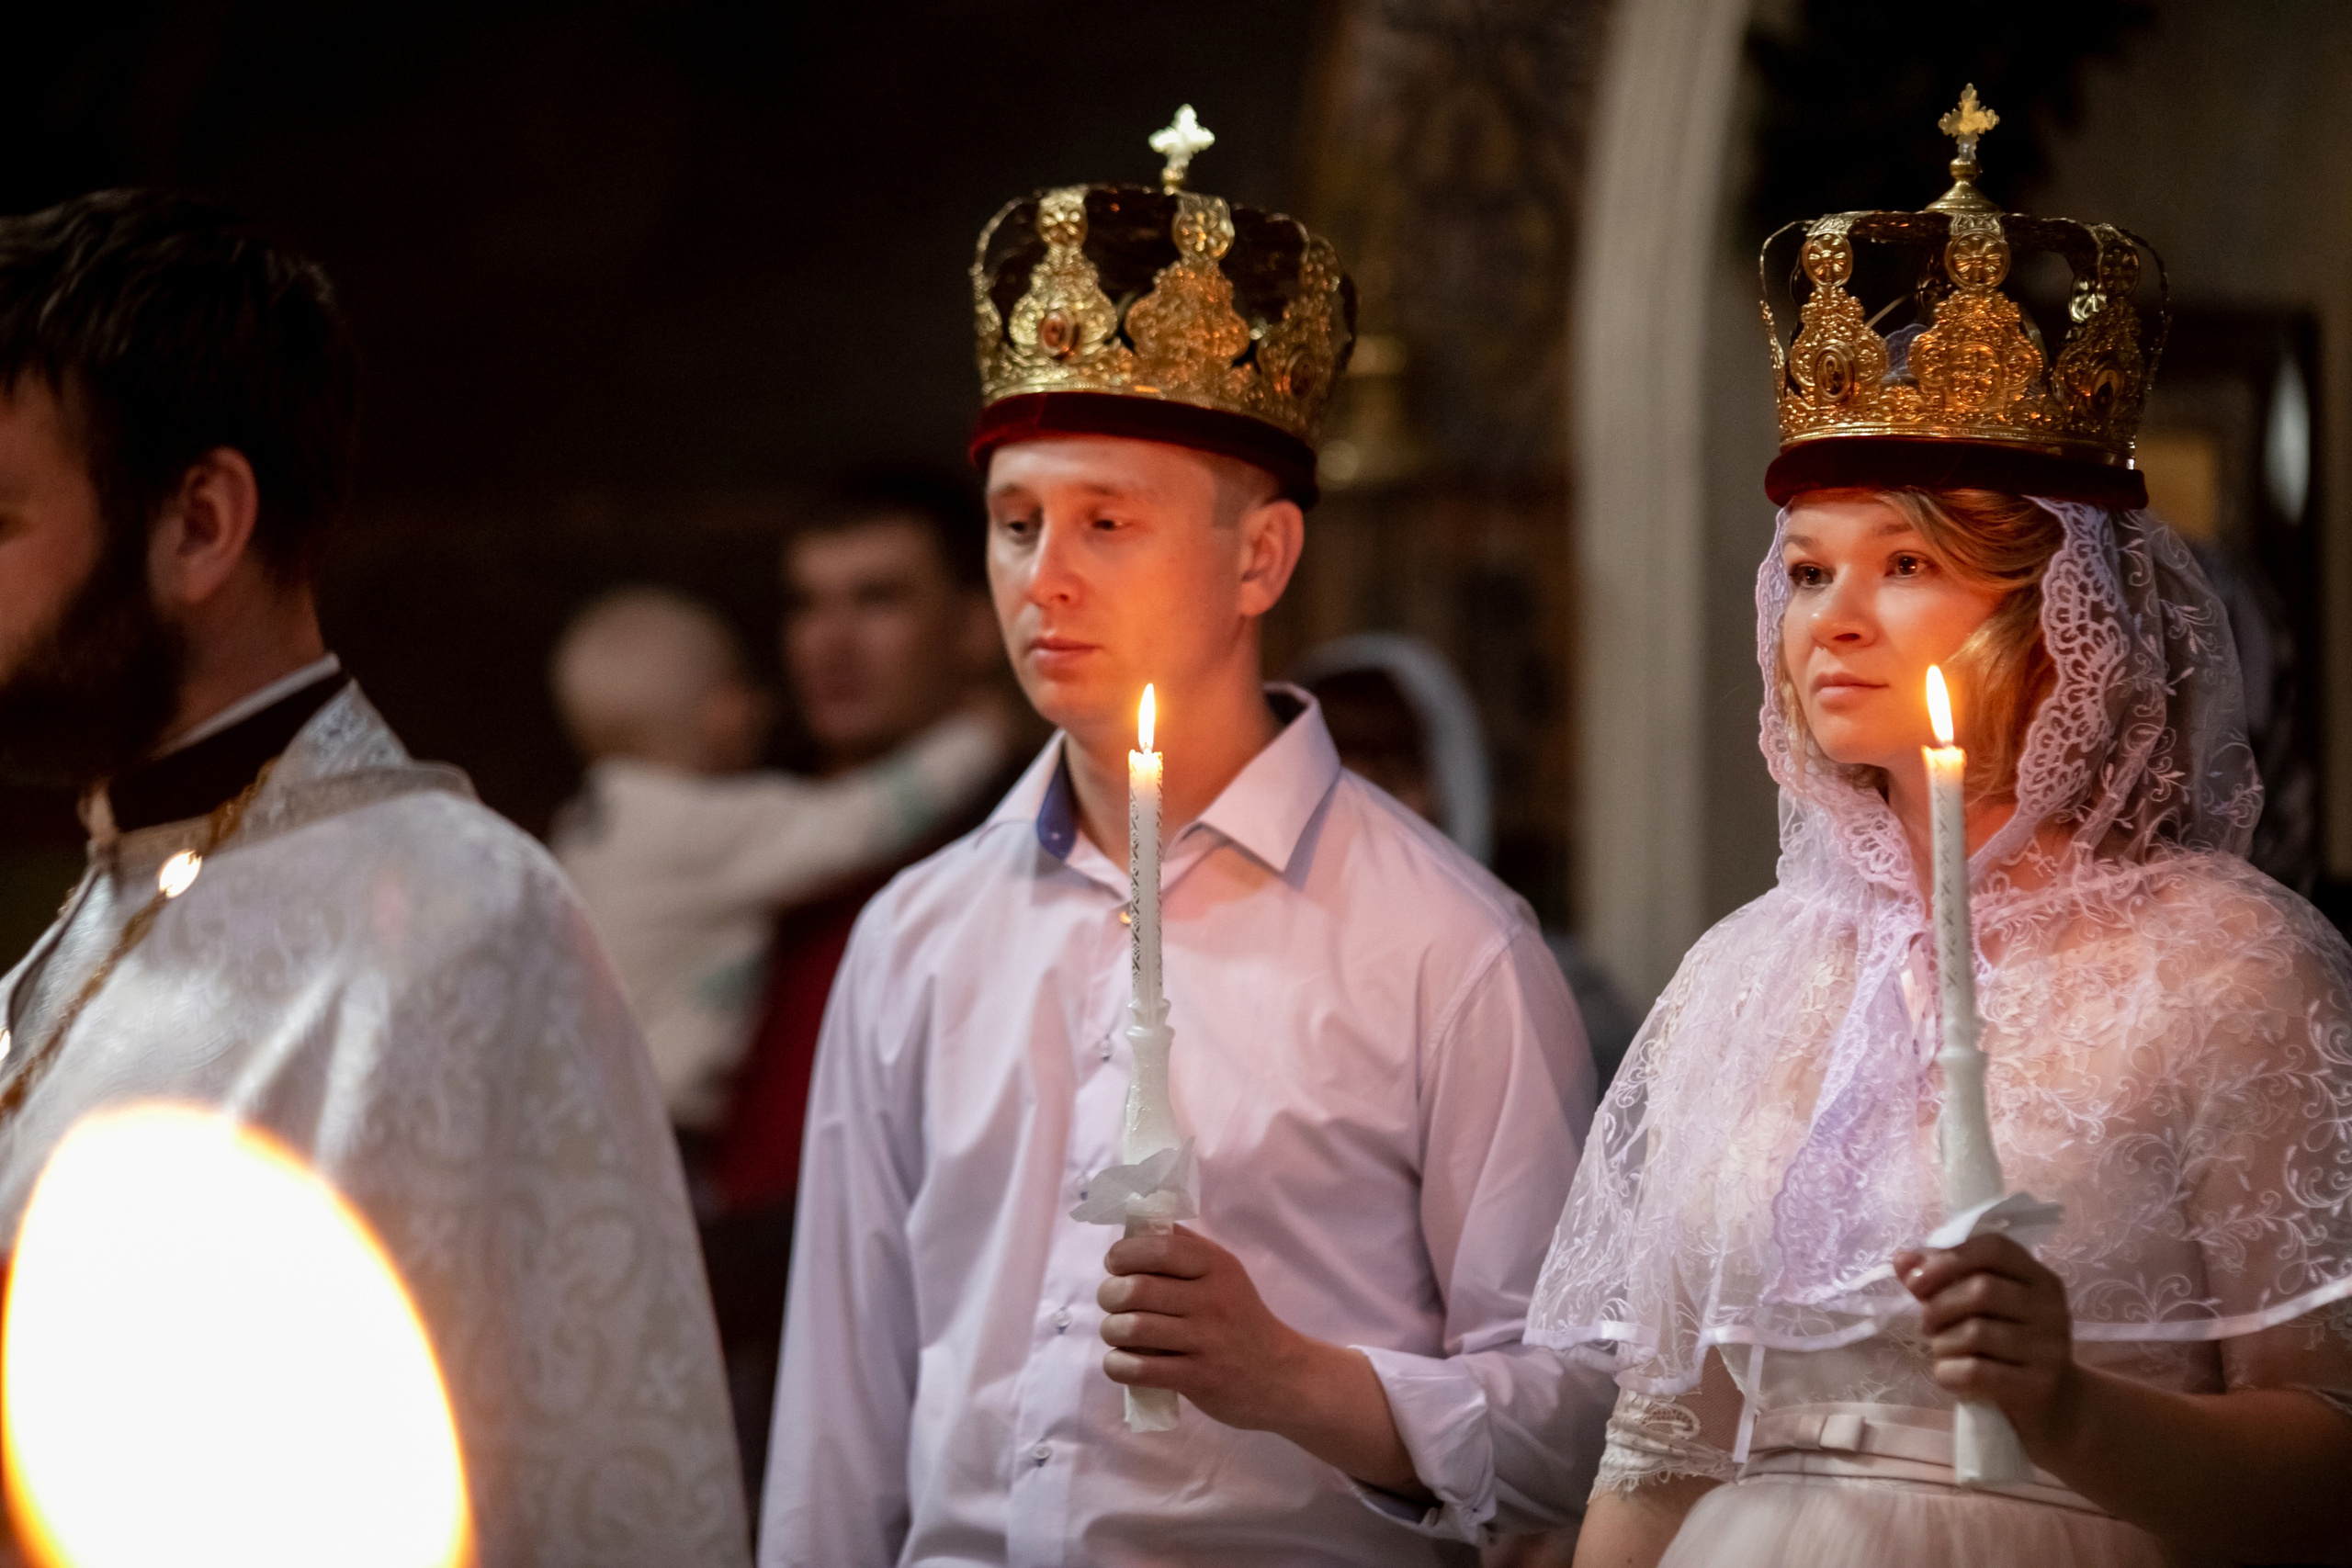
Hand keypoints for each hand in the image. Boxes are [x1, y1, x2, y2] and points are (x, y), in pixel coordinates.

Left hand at [1097, 1224, 1314, 1431]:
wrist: (1280, 1375)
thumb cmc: (1241, 1318)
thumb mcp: (1224, 1272)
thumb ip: (1184, 1247)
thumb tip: (1136, 1226)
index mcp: (1215, 1266)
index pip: (1157, 1248)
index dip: (1123, 1253)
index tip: (1115, 1264)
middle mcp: (1211, 1298)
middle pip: (1136, 1289)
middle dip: (1109, 1294)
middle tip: (1112, 1302)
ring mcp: (1205, 1340)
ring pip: (1132, 1328)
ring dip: (1111, 1330)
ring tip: (1117, 1332)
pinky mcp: (1197, 1378)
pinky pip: (1139, 1368)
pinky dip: (1118, 1365)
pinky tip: (1121, 1361)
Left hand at [1895, 1234, 2083, 1451]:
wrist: (2052, 1405)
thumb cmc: (2006, 1346)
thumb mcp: (1978, 1307)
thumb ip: (1941, 1279)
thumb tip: (1903, 1259)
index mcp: (2037, 1277)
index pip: (1993, 1248)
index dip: (1947, 1259)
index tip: (1915, 1282)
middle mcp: (2050, 1308)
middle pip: (1980, 1290)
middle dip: (1938, 1307)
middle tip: (1927, 1326)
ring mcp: (2049, 1347)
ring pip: (1975, 1333)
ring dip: (1942, 1344)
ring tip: (1943, 1351)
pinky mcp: (2039, 1385)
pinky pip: (1976, 1371)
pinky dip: (1949, 1373)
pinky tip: (1950, 1375)